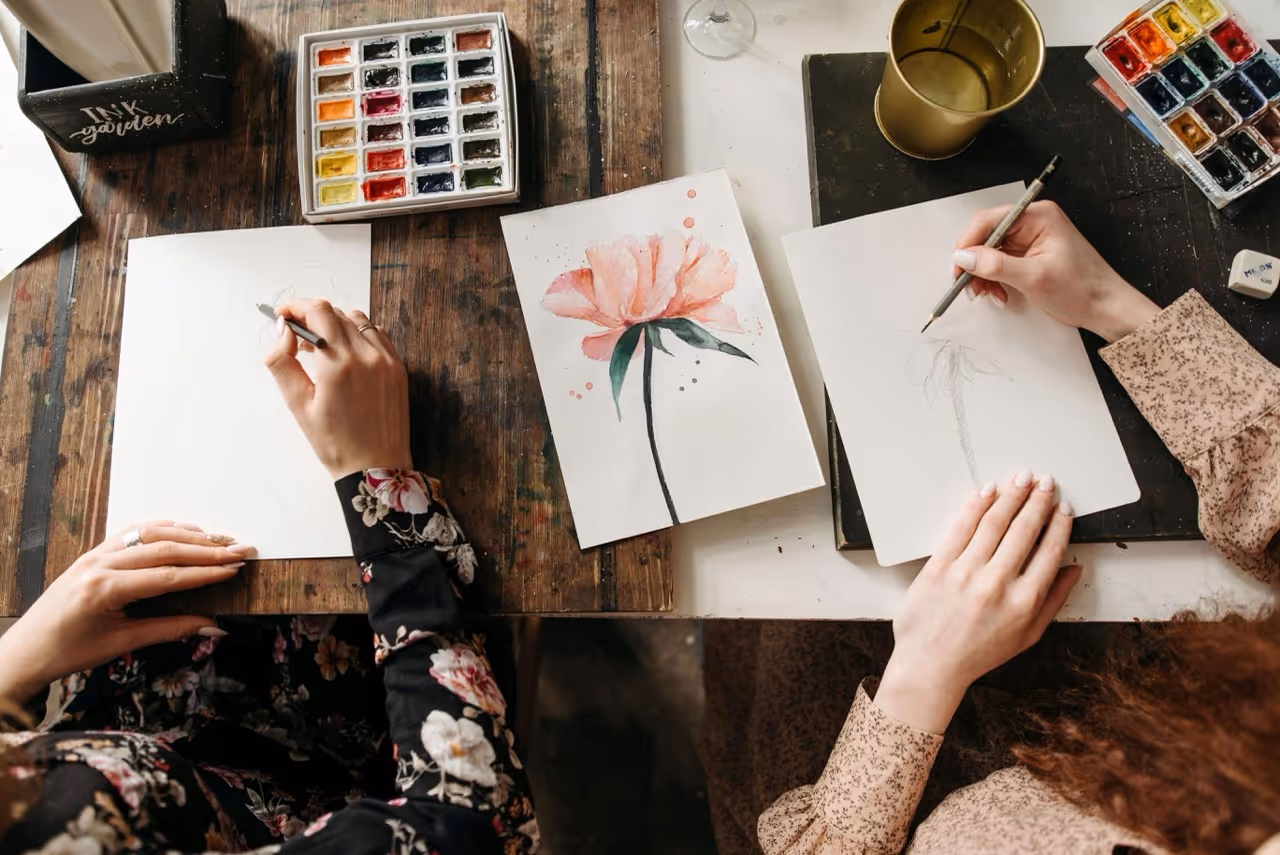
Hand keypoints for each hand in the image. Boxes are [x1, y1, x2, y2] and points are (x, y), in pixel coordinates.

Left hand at [0, 522, 251, 703]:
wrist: (27, 650)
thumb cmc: (68, 651)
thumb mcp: (122, 643)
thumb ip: (170, 629)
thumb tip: (212, 626)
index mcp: (104, 588)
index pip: (167, 575)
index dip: (205, 572)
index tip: (235, 569)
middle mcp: (99, 563)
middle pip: (164, 548)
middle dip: (206, 549)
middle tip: (239, 550)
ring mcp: (94, 554)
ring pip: (149, 534)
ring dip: (188, 535)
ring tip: (220, 539)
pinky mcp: (93, 552)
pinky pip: (132, 532)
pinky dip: (162, 529)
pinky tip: (184, 531)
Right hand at [264, 300, 411, 479]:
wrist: (376, 468)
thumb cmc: (336, 444)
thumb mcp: (298, 405)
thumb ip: (283, 363)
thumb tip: (282, 331)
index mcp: (338, 365)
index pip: (317, 311)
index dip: (296, 306)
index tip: (283, 314)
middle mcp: (366, 356)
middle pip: (335, 312)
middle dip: (311, 315)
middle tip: (296, 335)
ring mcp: (386, 361)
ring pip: (357, 320)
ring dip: (335, 323)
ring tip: (320, 348)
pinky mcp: (398, 368)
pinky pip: (377, 335)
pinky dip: (358, 334)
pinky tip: (346, 353)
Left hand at [874, 471, 1081, 733]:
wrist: (930, 665)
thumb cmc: (979, 652)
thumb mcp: (1027, 635)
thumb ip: (1054, 600)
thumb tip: (1074, 568)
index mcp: (1023, 603)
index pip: (1049, 551)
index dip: (1059, 524)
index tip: (1064, 507)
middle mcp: (996, 585)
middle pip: (1023, 531)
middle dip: (1038, 501)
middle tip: (1046, 482)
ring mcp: (965, 574)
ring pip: (993, 524)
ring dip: (1011, 496)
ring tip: (1022, 478)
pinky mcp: (938, 568)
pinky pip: (960, 529)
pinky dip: (975, 506)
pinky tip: (987, 492)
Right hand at [953, 201, 1159, 341]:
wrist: (1105, 307)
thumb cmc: (1082, 289)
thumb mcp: (1033, 277)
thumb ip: (995, 265)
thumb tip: (964, 257)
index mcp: (1037, 216)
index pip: (988, 221)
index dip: (968, 244)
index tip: (958, 267)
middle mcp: (1032, 223)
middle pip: (986, 236)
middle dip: (975, 263)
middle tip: (970, 286)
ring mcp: (1031, 239)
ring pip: (990, 252)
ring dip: (983, 275)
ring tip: (989, 294)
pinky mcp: (1030, 256)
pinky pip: (1000, 263)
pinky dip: (994, 279)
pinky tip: (999, 293)